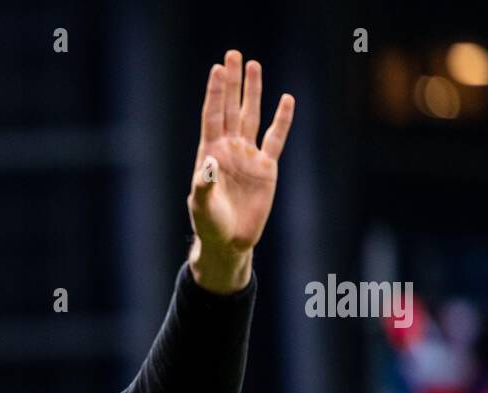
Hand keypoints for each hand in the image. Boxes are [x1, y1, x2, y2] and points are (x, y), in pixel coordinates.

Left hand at [187, 50, 294, 293]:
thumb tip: (210, 164)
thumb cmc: (209, 224)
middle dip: (232, 83)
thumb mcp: (202, 206)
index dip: (215, 94)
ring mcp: (248, 156)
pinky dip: (282, 120)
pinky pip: (276, 138)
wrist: (229, 241)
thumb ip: (204, 185)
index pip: (213, 116)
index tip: (217, 69)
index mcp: (210, 154)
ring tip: (253, 65)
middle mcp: (229, 149)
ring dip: (253, 92)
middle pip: (231, 109)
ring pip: (252, 117)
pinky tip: (286, 100)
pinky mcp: (266, 168)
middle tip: (232, 55)